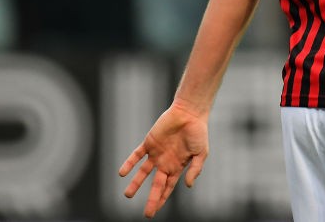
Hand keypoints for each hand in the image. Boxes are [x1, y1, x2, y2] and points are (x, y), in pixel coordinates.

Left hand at [118, 101, 208, 217]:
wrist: (189, 113)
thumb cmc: (198, 132)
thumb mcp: (201, 153)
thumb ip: (195, 169)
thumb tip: (188, 185)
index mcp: (177, 166)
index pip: (168, 186)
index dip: (163, 198)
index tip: (156, 211)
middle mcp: (165, 162)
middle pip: (156, 184)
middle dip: (152, 199)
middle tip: (147, 214)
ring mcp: (156, 153)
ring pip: (143, 172)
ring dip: (135, 183)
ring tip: (128, 195)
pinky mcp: (149, 143)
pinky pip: (137, 155)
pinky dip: (129, 164)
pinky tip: (122, 173)